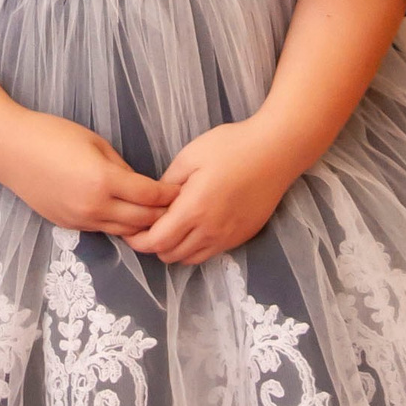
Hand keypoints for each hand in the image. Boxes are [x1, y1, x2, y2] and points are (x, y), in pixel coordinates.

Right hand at [0, 111, 167, 238]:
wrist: (9, 150)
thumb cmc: (51, 134)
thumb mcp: (93, 141)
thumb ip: (120, 165)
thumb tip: (139, 183)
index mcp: (104, 181)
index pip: (149, 197)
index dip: (169, 195)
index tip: (181, 191)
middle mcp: (94, 207)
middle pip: (141, 221)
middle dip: (162, 215)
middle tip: (177, 207)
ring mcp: (80, 220)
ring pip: (123, 232)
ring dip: (141, 226)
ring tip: (156, 217)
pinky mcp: (68, 225)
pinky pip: (102, 229)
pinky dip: (118, 225)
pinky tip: (125, 215)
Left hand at [128, 117, 301, 266]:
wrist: (275, 151)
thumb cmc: (231, 147)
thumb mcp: (190, 156)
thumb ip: (168, 183)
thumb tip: (155, 202)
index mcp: (194, 210)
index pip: (157, 242)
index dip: (138, 241)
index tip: (129, 230)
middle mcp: (210, 231)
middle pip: (170, 255)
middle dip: (153, 245)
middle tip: (147, 225)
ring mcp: (228, 237)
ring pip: (190, 259)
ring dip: (174, 248)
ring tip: (170, 226)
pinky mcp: (242, 237)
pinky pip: (210, 253)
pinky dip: (195, 247)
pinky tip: (194, 227)